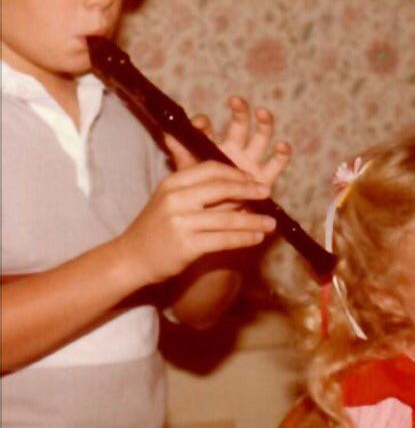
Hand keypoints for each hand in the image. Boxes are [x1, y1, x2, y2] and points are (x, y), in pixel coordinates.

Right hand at [112, 161, 275, 285]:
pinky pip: (224, 239)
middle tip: (267, 193)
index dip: (236, 173)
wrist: (131, 258)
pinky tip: (257, 238)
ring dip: (254, 220)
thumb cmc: (157, 227)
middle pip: (222, 189)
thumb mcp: (169, 198)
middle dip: (249, 190)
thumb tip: (236, 182)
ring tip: (271, 222)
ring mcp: (181, 222)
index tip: (253, 179)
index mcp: (173, 183)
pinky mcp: (187, 245)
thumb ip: (197, 187)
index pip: (211, 169)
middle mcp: (176, 199)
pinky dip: (244, 238)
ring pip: (228, 217)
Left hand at [171, 95, 290, 189]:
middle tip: (236, 101)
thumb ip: (182, 155)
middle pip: (239, 126)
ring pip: (261, 139)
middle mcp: (235, 151)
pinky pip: (276, 164)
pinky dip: (282, 154)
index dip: (204, 124)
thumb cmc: (202, 196)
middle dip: (239, 112)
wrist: (217, 223)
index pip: (209, 129)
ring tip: (263, 113)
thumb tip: (167, 135)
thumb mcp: (189, 176)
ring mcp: (251, 163)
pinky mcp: (265, 178)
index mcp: (213, 148)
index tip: (199, 123)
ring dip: (264, 124)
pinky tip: (282, 146)